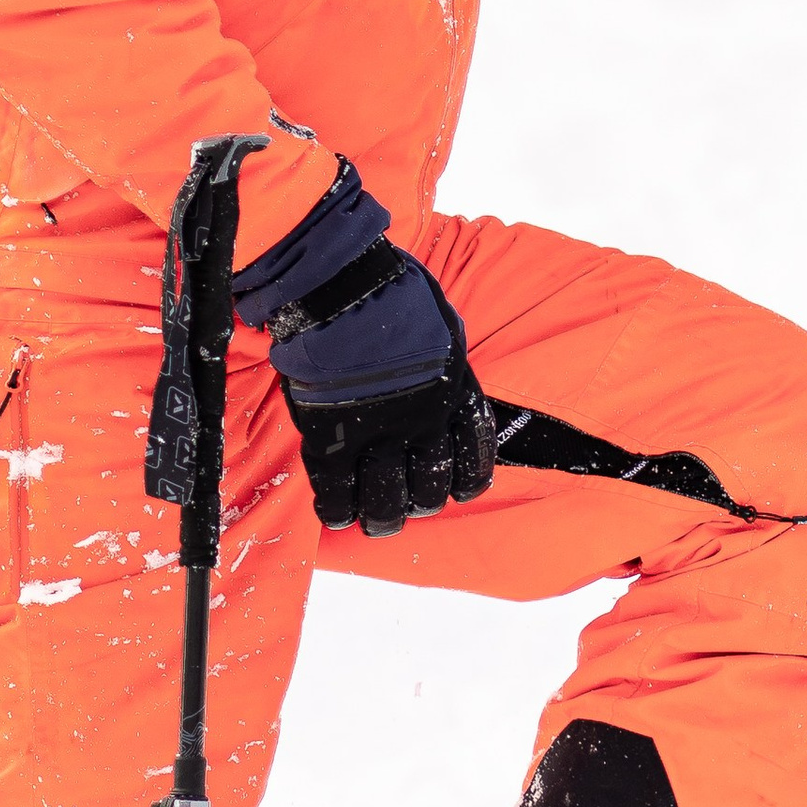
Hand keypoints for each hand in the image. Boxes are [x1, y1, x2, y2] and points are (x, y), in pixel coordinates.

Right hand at [233, 161, 495, 536]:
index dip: (467, 481)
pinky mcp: (333, 440)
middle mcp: (424, 423)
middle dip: (422, 503)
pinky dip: (337, 509)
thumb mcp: (444, 324)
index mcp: (454, 394)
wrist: (345, 287)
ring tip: (374, 519)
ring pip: (388, 501)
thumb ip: (447, 359)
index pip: (473, 458)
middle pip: (432, 490)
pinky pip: (336, 492)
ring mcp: (379, 434)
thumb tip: (447, 373)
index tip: (458, 488)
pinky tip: (337, 512)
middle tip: (408, 503)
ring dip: (382, 517)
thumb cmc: (395, 291)